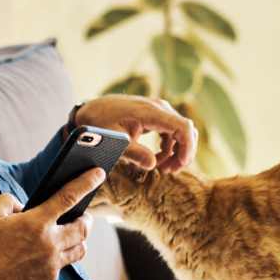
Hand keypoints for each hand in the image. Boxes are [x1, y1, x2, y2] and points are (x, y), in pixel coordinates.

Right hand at [0, 167, 102, 279]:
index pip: (69, 197)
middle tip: (83, 215)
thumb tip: (23, 206)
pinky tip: (47, 255)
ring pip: (81, 249)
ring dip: (80, 239)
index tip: (99, 173)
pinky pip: (63, 265)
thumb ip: (8, 201)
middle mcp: (50, 243)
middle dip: (87, 219)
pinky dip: (59, 257)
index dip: (86, 182)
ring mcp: (52, 263)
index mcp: (36, 222)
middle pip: (84, 227)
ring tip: (70, 235)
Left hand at [74, 95, 196, 172]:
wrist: (91, 110)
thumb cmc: (100, 124)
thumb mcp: (115, 140)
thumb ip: (133, 152)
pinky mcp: (155, 116)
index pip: (182, 126)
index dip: (188, 146)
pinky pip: (171, 132)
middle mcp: (159, 108)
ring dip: (175, 152)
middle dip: (182, 153)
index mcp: (151, 112)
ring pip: (180, 132)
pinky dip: (168, 147)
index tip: (181, 165)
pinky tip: (157, 159)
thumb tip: (152, 165)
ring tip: (162, 169)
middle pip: (185, 130)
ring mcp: (158, 111)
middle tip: (169, 171)